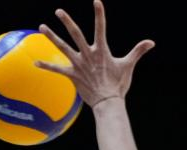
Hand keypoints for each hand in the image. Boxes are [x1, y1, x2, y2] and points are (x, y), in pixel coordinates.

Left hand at [36, 0, 153, 107]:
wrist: (108, 102)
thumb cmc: (118, 84)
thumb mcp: (128, 65)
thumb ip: (138, 51)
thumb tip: (152, 42)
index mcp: (102, 51)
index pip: (101, 28)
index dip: (99, 14)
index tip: (96, 1)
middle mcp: (88, 55)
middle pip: (75, 34)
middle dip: (67, 21)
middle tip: (58, 11)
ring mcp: (78, 65)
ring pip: (62, 47)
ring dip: (51, 37)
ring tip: (41, 27)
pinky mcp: (72, 75)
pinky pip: (57, 70)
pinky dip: (46, 66)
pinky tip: (35, 62)